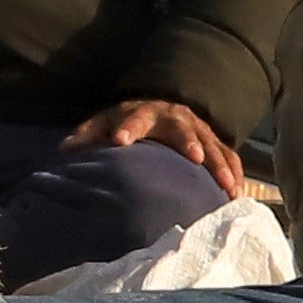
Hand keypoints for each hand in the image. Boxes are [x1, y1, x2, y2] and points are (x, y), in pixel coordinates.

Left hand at [72, 96, 250, 195]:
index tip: (120, 141)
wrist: (161, 108)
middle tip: (193, 157)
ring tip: (226, 186)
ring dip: (219, 164)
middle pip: (182, 128)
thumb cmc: (127, 122)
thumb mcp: (105, 123)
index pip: (136, 117)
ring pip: (212, 144)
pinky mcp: (214, 141)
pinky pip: (229, 155)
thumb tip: (64, 150)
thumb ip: (87, 135)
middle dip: (189, 142)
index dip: (128, 128)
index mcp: (144, 112)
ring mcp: (198, 129)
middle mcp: (175, 117)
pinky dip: (235, 172)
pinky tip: (237, 193)